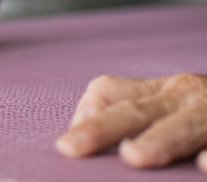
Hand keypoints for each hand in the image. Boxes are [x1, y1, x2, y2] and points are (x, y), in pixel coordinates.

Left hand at [56, 73, 206, 169]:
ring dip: (160, 140)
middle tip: (71, 148)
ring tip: (134, 156)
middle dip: (102, 129)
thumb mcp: (176, 103)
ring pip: (186, 126)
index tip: (67, 144)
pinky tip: (205, 169)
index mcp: (164, 91)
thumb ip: (136, 106)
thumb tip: (82, 123)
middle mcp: (187, 97)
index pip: (111, 92)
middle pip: (137, 112)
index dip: (88, 113)